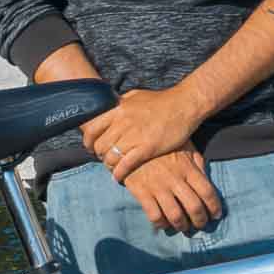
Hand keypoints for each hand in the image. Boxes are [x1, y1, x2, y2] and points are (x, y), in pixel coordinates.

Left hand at [83, 86, 207, 183]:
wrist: (184, 105)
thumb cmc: (161, 101)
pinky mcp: (146, 148)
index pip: (92, 128)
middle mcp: (123, 122)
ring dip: (109, 165)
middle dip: (99, 155)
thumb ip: (121, 103)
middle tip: (104, 158)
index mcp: (118, 109)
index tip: (91, 147)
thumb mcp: (136, 96)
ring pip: (111, 156)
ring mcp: (134, 135)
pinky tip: (118, 177)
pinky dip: (118, 173)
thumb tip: (109, 107)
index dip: (89, 141)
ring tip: (112, 168)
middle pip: (100, 145)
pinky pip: (125, 165)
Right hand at [122, 144, 223, 233]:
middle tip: (201, 224)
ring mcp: (158, 186)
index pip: (207, 192)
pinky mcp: (142, 192)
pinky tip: (164, 223)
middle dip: (201, 221)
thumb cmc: (163, 146)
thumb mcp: (185, 148)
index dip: (215, 207)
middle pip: (194, 207)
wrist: (132, 143)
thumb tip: (207, 181)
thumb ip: (198, 164)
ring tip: (183, 226)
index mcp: (188, 167)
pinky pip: (155, 216)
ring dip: (182, 226)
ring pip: (176, 216)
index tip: (216, 215)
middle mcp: (175, 178)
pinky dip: (161, 224)